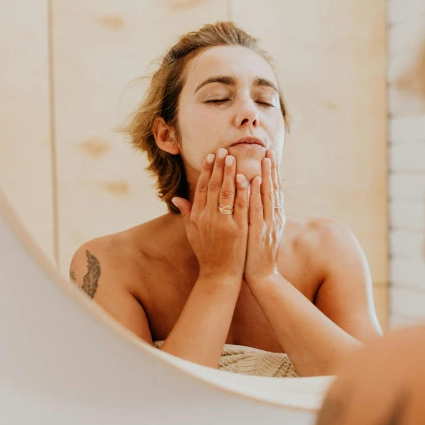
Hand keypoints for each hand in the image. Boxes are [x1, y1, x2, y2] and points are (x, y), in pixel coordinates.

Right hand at [172, 148, 249, 280]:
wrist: (219, 274)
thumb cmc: (206, 252)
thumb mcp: (192, 232)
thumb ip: (186, 213)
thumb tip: (176, 197)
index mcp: (198, 217)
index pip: (203, 188)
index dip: (207, 171)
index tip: (211, 156)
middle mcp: (209, 218)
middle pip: (215, 187)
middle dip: (219, 167)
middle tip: (223, 150)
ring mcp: (224, 223)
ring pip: (227, 193)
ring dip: (230, 174)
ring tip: (234, 157)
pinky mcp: (238, 229)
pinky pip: (242, 206)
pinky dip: (245, 191)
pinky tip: (249, 178)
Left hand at [245, 150, 284, 283]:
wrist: (262, 276)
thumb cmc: (257, 255)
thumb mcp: (262, 233)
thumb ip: (260, 216)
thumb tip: (256, 202)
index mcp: (275, 217)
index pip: (275, 191)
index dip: (273, 173)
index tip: (270, 156)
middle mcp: (274, 218)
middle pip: (275, 189)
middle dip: (273, 169)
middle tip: (270, 149)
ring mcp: (268, 223)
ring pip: (269, 195)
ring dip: (267, 175)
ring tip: (266, 157)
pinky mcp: (259, 231)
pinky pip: (258, 208)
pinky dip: (257, 193)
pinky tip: (256, 180)